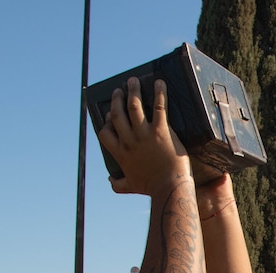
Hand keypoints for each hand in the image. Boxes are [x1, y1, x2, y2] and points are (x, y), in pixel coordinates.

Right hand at [98, 78, 190, 195]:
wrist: (170, 188)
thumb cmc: (152, 188)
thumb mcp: (131, 186)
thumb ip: (118, 184)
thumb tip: (110, 181)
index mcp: (121, 153)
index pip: (105, 134)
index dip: (105, 123)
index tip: (107, 116)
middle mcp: (130, 141)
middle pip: (117, 115)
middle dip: (116, 100)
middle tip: (118, 91)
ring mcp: (145, 135)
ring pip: (134, 106)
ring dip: (132, 91)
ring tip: (133, 81)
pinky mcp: (161, 131)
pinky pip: (159, 107)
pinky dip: (159, 93)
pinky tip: (159, 82)